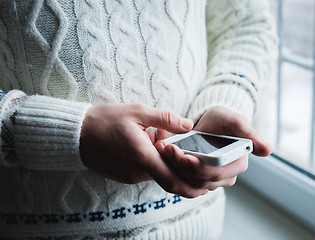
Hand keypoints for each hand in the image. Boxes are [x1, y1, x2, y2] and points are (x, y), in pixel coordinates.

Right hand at [80, 103, 209, 196]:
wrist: (76, 134)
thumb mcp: (136, 111)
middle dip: (181, 166)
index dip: (194, 183)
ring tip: (157, 136)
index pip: (175, 180)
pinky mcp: (125, 176)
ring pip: (158, 173)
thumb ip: (165, 119)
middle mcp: (137, 172)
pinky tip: (147, 143)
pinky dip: (154, 161)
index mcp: (142, 157)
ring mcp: (130, 176)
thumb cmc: (105, 120)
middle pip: (169, 176)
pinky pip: (147, 171)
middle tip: (186, 150)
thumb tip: (189, 125)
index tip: (207, 177)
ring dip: (165, 160)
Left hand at [155, 106, 271, 194]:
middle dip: (182, 166)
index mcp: (237, 164)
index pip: (217, 173)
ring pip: (189, 183)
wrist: (206, 124)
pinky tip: (164, 156)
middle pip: (201, 181)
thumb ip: (247, 132)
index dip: (200, 167)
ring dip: (174, 167)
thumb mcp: (233, 120)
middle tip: (167, 149)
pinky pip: (182, 181)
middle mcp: (225, 176)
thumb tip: (267, 150)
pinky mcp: (195, 179)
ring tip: (163, 149)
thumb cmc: (221, 120)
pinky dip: (171, 170)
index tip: (184, 155)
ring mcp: (209, 180)